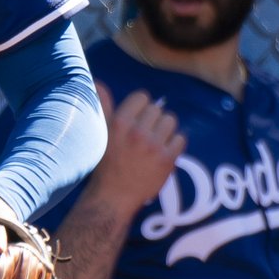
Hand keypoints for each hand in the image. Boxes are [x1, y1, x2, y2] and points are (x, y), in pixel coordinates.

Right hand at [87, 82, 184, 212]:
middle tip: (146, 132)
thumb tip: (98, 83)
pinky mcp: (167, 160)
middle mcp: (137, 132)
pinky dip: (174, 143)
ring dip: (165, 129)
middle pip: (158, 109)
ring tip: (156, 140)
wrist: (114, 196)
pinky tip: (164, 151)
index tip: (137, 118)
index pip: (142, 97)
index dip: (141, 107)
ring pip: (171, 122)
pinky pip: (180, 139)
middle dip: (153, 119)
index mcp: (119, 123)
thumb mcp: (100, 132)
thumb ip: (103, 106)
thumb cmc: (105, 162)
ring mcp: (154, 146)